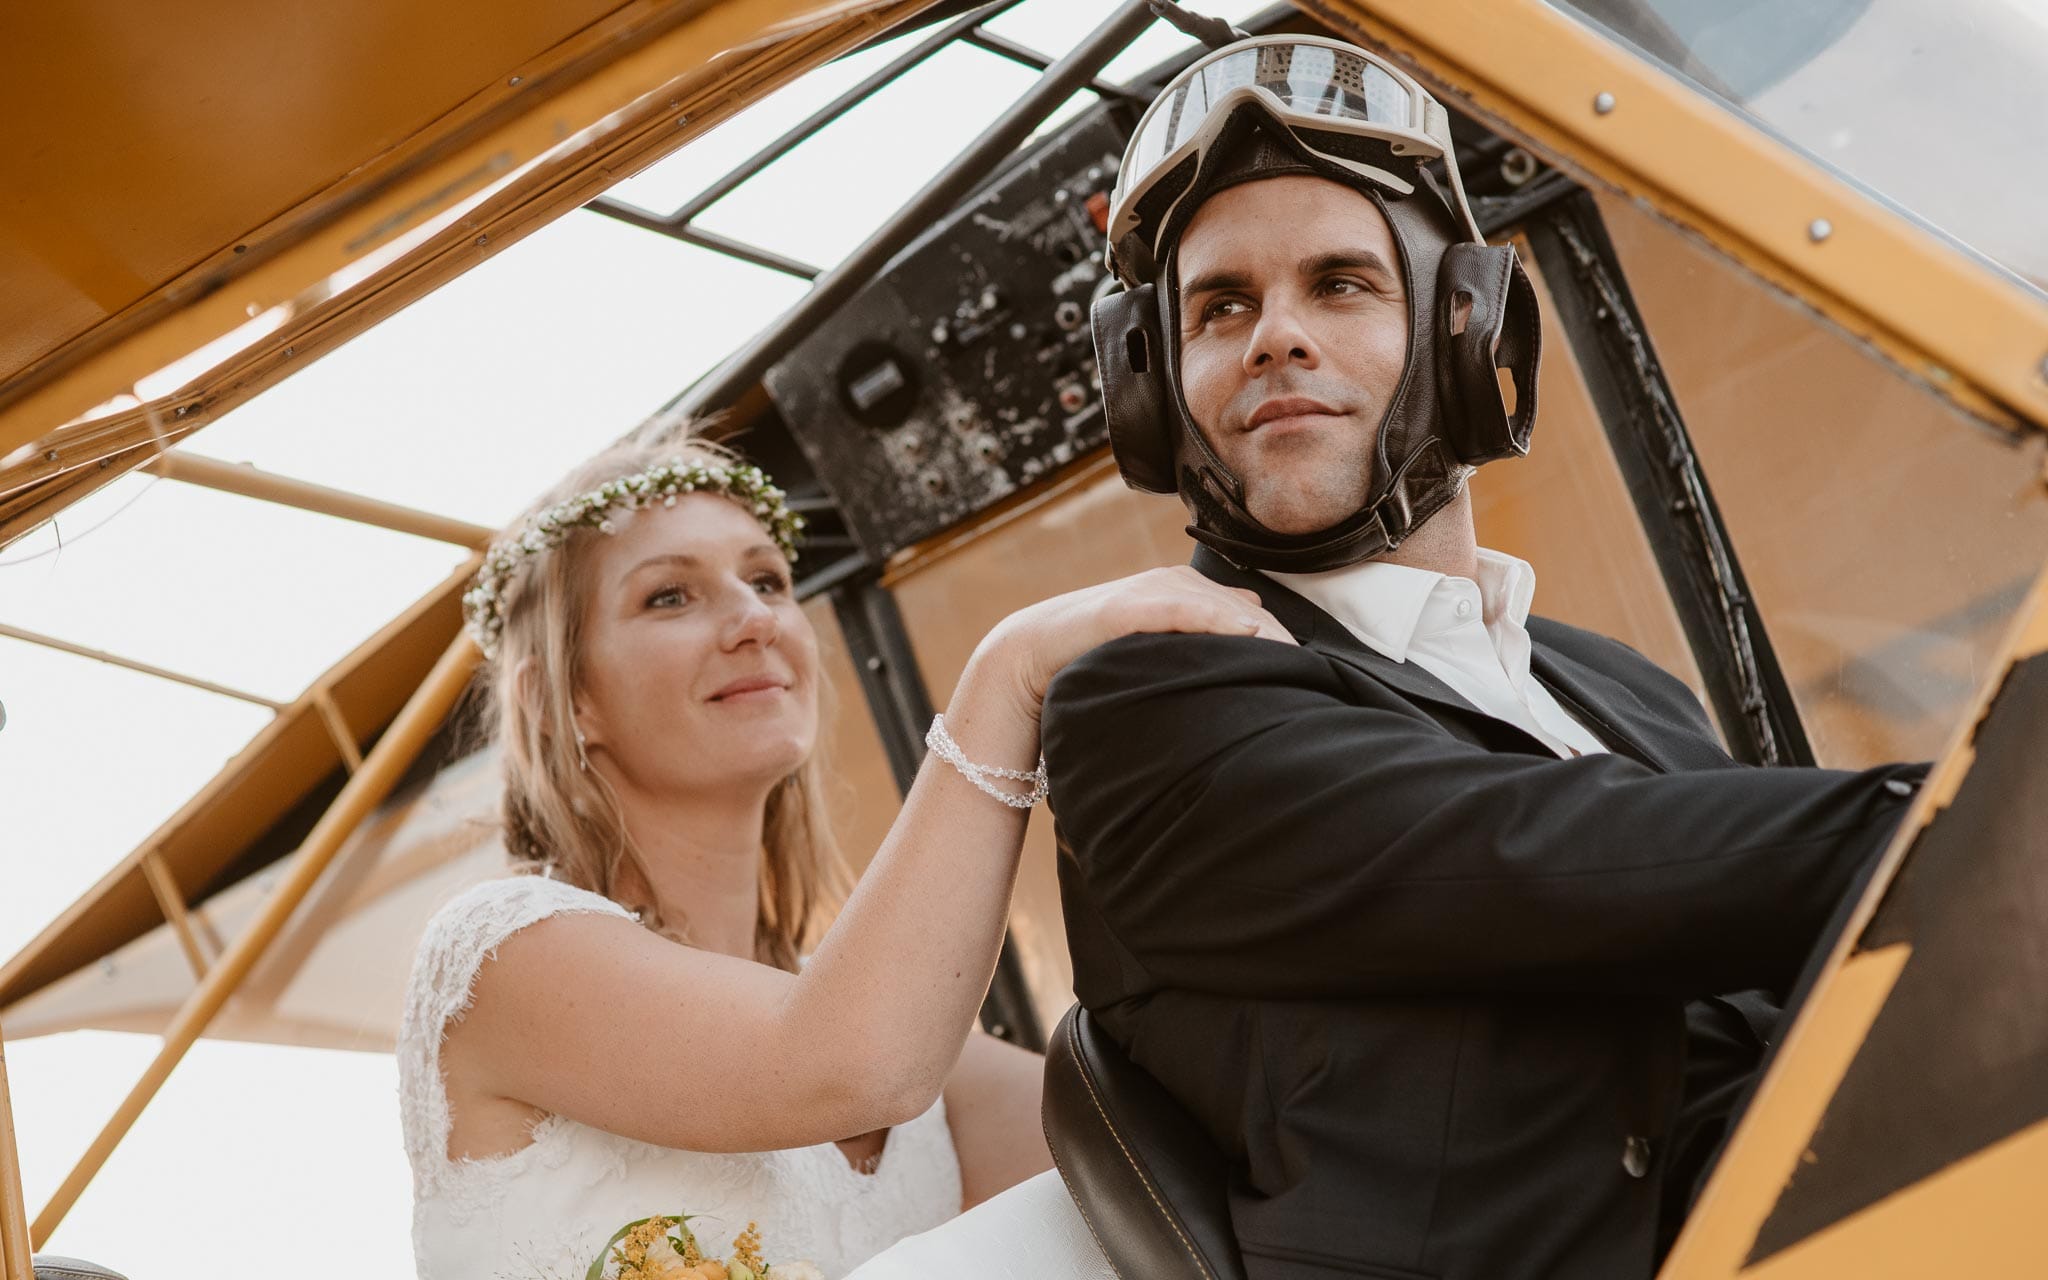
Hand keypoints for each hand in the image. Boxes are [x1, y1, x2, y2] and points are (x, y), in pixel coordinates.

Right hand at [988, 566, 1294, 711]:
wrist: (1034, 652)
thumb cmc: (1097, 652)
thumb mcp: (1157, 642)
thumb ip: (1198, 629)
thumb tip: (1252, 624)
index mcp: (1187, 590)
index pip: (1250, 611)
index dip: (1280, 638)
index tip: (1311, 671)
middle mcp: (1175, 582)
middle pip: (1244, 609)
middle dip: (1278, 639)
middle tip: (1313, 675)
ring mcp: (1152, 591)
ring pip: (1221, 607)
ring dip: (1258, 631)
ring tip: (1290, 660)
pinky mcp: (1129, 607)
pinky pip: (1182, 611)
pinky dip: (1216, 620)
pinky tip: (1243, 633)